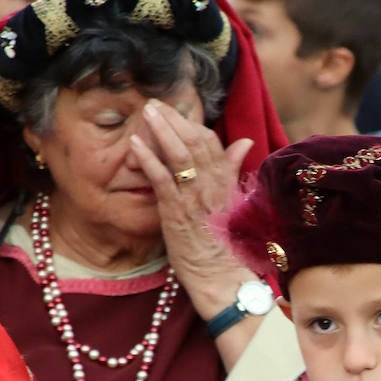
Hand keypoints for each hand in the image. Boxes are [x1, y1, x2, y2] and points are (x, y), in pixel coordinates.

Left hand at [129, 100, 255, 316]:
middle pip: (194, 141)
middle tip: (155, 104)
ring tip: (146, 113)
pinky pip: (162, 178)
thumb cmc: (226, 245)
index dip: (193, 124)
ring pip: (179, 153)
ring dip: (161, 130)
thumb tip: (245, 142)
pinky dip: (149, 158)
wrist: (222, 277)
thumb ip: (233, 170)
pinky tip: (135, 143)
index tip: (177, 112)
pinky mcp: (177, 211)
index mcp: (226, 182)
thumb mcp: (233, 203)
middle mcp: (212, 185)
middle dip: (174, 119)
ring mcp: (194, 197)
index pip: (212, 143)